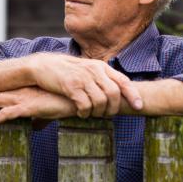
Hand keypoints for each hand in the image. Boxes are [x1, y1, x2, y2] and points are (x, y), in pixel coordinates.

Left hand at [0, 87, 76, 127]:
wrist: (76, 98)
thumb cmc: (64, 103)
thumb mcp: (49, 113)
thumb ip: (40, 119)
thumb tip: (35, 127)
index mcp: (26, 93)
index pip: (5, 94)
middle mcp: (22, 94)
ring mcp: (23, 100)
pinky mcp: (27, 108)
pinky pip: (5, 115)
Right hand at [25, 53, 141, 117]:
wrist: (43, 65)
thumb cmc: (67, 71)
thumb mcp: (87, 69)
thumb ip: (101, 78)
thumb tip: (117, 92)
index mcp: (101, 67)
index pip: (123, 81)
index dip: (133, 95)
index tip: (139, 107)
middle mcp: (94, 71)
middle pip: (114, 94)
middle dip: (113, 109)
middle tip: (107, 116)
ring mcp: (82, 78)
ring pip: (100, 101)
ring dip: (98, 113)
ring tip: (91, 114)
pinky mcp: (70, 86)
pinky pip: (85, 105)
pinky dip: (85, 113)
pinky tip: (81, 113)